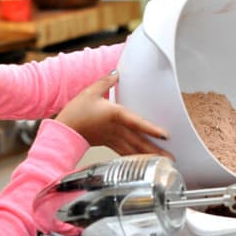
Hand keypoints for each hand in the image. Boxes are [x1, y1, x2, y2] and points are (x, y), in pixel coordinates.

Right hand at [55, 71, 171, 157]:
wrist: (63, 131)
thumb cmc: (75, 112)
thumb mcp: (90, 91)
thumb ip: (106, 81)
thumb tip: (117, 73)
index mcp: (114, 115)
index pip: (136, 122)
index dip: (151, 129)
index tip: (165, 135)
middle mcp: (116, 129)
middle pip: (139, 141)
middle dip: (156, 150)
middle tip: (172, 158)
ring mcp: (113, 138)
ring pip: (134, 149)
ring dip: (149, 156)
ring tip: (164, 162)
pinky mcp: (108, 144)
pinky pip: (126, 152)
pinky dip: (137, 157)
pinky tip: (144, 161)